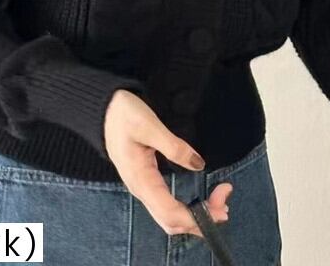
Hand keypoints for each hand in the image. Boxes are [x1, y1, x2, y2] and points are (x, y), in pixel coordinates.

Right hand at [104, 88, 232, 237]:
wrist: (103, 109)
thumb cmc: (123, 115)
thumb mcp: (150, 126)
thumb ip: (174, 147)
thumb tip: (198, 164)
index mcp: (140, 179)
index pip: (171, 213)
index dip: (198, 216)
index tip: (221, 206)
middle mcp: (141, 189)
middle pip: (171, 220)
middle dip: (200, 219)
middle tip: (225, 203)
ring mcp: (142, 186)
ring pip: (169, 215)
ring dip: (194, 215)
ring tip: (219, 202)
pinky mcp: (146, 181)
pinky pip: (166, 205)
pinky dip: (186, 208)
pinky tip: (199, 199)